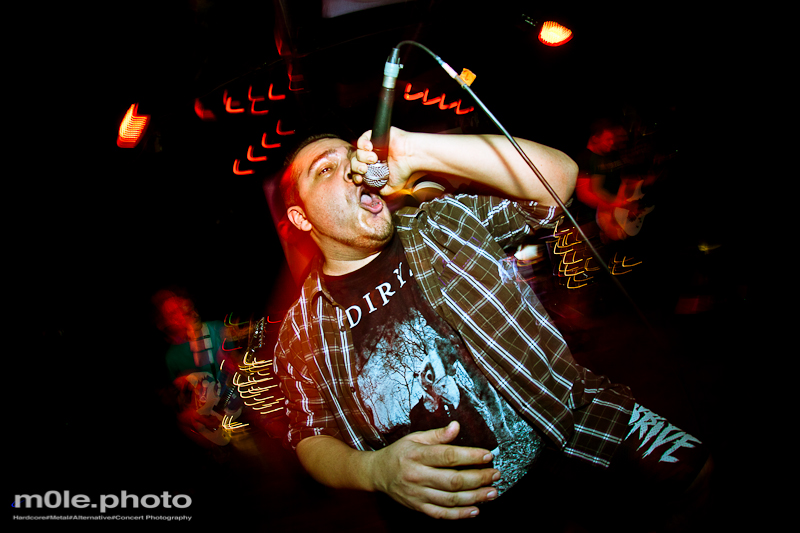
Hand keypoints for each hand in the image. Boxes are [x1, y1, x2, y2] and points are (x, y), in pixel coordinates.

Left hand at [350, 127, 414, 195]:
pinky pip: (362, 139)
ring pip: (357, 151)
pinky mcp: (375, 135)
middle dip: (357, 167)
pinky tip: (370, 148)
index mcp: (374, 168)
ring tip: (374, 158)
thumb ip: (382, 190)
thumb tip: (374, 192)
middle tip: (365, 169)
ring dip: (362, 156)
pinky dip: (363, 144)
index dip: (356, 175)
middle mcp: (373, 157)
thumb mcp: (392, 186)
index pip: (358, 171)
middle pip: (355, 161)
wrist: (412, 157)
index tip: (359, 179)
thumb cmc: (406, 170)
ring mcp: (373, 146)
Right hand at [367, 421, 500, 519]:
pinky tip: (475, 510)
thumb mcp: (415, 438)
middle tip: (495, 475)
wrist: (377, 473)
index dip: (470, 456)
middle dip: (478, 478)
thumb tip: (456, 426)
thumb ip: (437, 435)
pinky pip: (441, 514)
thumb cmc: (399, 453)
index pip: (447, 456)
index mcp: (417, 454)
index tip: (487, 455)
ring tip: (492, 492)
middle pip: (452, 480)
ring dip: (474, 497)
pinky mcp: (418, 507)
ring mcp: (417, 494)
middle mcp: (417, 475)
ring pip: (450, 499)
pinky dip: (459, 514)